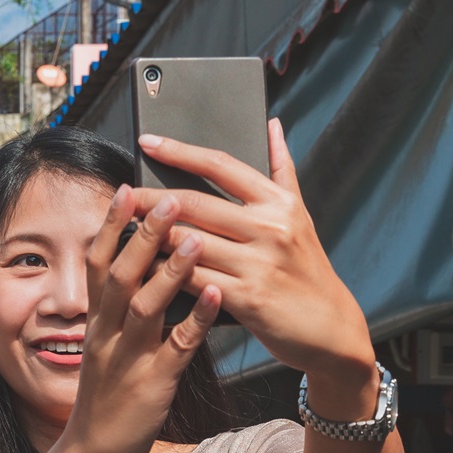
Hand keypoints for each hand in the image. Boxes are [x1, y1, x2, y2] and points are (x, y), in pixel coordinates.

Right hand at [60, 185, 219, 452]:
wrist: (93, 452)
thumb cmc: (106, 394)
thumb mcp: (105, 345)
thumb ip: (120, 308)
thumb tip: (137, 267)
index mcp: (96, 321)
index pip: (98, 263)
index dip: (112, 225)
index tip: (126, 188)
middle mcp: (107, 333)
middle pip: (121, 274)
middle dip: (145, 235)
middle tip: (170, 196)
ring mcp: (129, 358)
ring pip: (146, 307)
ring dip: (170, 271)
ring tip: (196, 238)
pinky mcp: (153, 384)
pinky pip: (177, 348)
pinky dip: (197, 321)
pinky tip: (217, 297)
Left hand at [141, 121, 376, 410]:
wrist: (331, 327)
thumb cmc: (306, 268)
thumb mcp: (300, 215)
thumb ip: (282, 170)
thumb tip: (271, 125)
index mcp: (278, 201)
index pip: (221, 165)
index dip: (180, 151)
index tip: (147, 142)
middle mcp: (270, 227)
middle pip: (194, 203)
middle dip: (150, 199)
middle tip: (122, 196)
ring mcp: (259, 263)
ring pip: (187, 243)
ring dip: (152, 238)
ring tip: (126, 232)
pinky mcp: (248, 298)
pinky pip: (193, 280)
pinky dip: (165, 274)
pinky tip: (144, 269)